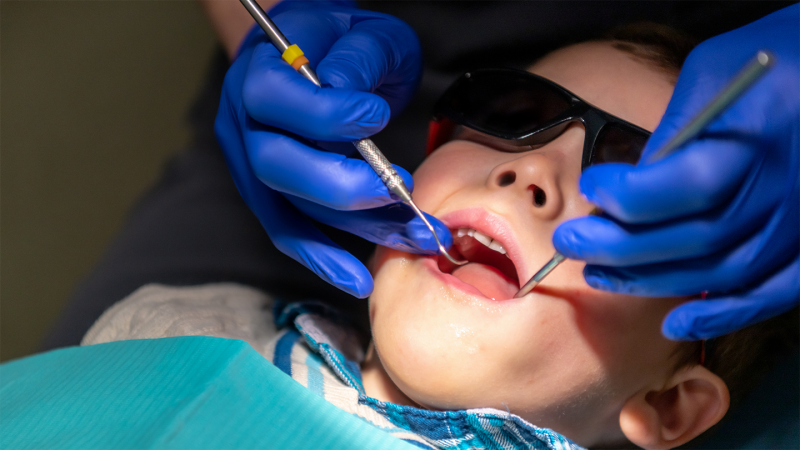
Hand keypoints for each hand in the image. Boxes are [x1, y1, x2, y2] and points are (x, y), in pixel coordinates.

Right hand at [215, 0, 449, 297]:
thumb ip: (357, 58)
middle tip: (401, 192)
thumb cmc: (343, 41)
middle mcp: (242, 121)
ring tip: (411, 236)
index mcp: (258, 71)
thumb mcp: (361, 31)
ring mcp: (250, 162)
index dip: (325, 115)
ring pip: (290, 206)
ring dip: (353, 227)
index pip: (275, 99)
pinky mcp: (269, 193)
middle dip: (342, 186)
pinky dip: (321, 257)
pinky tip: (356, 278)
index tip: (376, 116)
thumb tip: (349, 98)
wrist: (319, 54)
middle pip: (275, 166)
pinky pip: (288, 230)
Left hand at [552, 4, 799, 339]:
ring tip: (600, 273)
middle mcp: (784, 189)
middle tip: (571, 241)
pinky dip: (722, 316)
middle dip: (620, 246)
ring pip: (720, 272)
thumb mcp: (711, 72)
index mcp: (759, 139)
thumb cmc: (767, 61)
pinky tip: (676, 324)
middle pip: (694, 238)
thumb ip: (671, 132)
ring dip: (652, 281)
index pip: (685, 185)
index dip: (626, 195)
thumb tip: (627, 186)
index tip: (591, 186)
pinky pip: (769, 294)